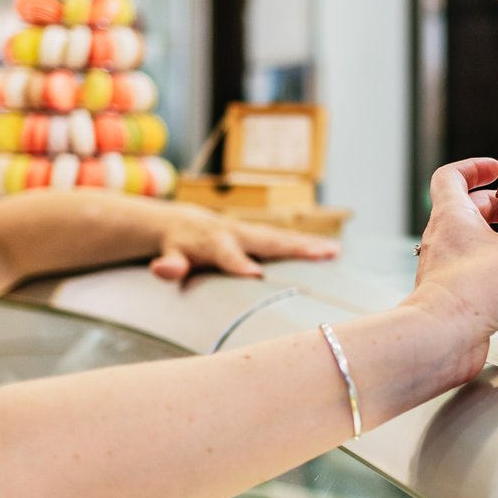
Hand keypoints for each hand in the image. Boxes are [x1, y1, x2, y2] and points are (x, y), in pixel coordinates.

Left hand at [148, 204, 339, 280]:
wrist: (185, 222)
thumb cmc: (178, 247)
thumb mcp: (168, 255)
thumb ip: (169, 266)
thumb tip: (163, 270)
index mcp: (213, 243)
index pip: (227, 255)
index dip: (239, 264)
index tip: (255, 274)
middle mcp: (237, 233)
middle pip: (267, 241)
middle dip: (292, 248)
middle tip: (318, 255)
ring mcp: (252, 232)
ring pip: (283, 238)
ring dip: (309, 245)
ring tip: (334, 252)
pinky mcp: (262, 235)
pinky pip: (287, 240)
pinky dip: (309, 244)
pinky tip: (334, 252)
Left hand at [404, 158, 497, 384]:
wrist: (438, 342)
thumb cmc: (463, 297)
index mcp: (453, 217)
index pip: (451, 177)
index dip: (473, 168)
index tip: (497, 167)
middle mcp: (446, 240)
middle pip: (470, 211)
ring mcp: (449, 269)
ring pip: (475, 243)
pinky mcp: (457, 296)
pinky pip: (479, 272)